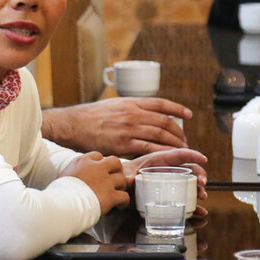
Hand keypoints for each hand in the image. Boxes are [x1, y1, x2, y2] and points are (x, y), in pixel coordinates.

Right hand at [43, 98, 191, 155]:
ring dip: (175, 143)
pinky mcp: (124, 144)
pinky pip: (150, 148)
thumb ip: (128, 109)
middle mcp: (133, 114)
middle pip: (165, 121)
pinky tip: (169, 157)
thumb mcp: (112, 105)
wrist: (72, 125)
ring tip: (181, 150)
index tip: (188, 115)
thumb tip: (141, 114)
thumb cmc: (89, 117)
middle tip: (184, 140)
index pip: (161, 103)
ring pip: (161, 135)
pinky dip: (163, 152)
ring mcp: (129, 129)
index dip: (177, 109)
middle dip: (179, 132)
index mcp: (131, 102)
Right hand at [58, 151, 129, 215]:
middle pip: (115, 162)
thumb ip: (73, 172)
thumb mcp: (62, 175)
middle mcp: (96, 168)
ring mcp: (105, 181)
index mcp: (83, 161)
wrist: (61, 204)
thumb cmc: (58, 193)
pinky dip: (123, 202)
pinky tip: (119, 206)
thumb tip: (72, 177)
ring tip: (116, 194)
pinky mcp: (110, 195)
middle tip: (113, 180)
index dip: (100, 164)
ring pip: (122, 179)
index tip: (99, 172)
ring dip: (120, 187)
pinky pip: (124, 196)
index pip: (97, 156)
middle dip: (116, 170)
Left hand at [123, 149, 209, 216]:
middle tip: (203, 183)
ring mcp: (172, 183)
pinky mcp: (171, 195)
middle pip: (190, 169)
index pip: (179, 154)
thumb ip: (127, 177)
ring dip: (199, 190)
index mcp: (160, 160)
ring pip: (190, 185)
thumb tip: (130, 180)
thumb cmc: (125, 175)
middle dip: (200, 175)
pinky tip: (200, 212)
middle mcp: (169, 170)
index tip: (204, 159)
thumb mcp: (126, 174)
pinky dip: (194, 205)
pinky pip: (185, 199)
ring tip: (203, 197)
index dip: (193, 154)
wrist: (122, 186)